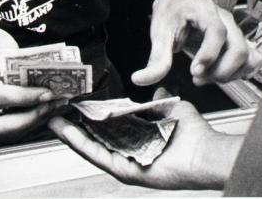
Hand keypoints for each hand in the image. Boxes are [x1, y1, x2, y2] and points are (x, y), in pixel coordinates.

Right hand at [0, 18, 67, 138]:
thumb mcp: (1, 43)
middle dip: (28, 120)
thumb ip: (19, 64)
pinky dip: (23, 120)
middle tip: (52, 106)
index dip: (27, 98)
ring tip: (53, 108)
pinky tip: (41, 109)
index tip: (49, 94)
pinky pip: (1, 124)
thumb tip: (46, 80)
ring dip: (29, 123)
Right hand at [49, 88, 235, 189]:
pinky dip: (83, 145)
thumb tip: (157, 89)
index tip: (75, 106)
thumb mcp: (172, 109)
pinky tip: (69, 133)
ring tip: (54, 123)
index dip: (90, 118)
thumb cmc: (195, 135)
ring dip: (72, 136)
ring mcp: (126, 163)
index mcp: (138, 140)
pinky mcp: (126, 171)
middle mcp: (130, 153)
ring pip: (92, 149)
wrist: (207, 153)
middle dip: (73, 128)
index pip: (108, 129)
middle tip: (55, 115)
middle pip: (94, 141)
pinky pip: (100, 157)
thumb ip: (161, 100)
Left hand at [131, 0, 261, 86]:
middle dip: (220, 71)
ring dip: (229, 74)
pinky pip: (252, 58)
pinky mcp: (239, 42)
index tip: (194, 71)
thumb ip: (155, 59)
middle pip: (238, 48)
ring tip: (207, 77)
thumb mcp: (159, 30)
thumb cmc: (174, 10)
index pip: (217, 32)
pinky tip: (221, 74)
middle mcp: (226, 20)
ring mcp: (235, 31)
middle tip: (197, 77)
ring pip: (247, 56)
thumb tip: (141, 79)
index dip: (209, 54)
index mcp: (206, 11)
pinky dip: (241, 72)